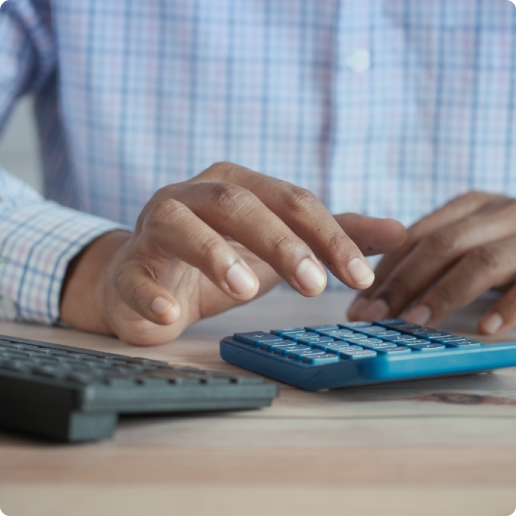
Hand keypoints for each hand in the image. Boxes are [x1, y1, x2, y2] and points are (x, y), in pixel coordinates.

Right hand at [60, 162, 404, 344]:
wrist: (151, 278)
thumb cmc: (222, 258)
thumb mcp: (281, 246)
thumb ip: (334, 236)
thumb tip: (400, 232)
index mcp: (238, 185)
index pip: (291, 200)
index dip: (328, 235)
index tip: (360, 277)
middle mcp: (194, 195)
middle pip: (239, 202)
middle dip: (280, 241)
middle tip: (315, 286)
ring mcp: (155, 227)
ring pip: (182, 225)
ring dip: (215, 254)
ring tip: (246, 289)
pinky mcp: (128, 267)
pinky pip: (134, 276)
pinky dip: (151, 296)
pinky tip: (171, 316)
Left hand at [348, 191, 515, 334]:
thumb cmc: (512, 247)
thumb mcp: (473, 241)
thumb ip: (438, 257)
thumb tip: (381, 294)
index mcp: (471, 206)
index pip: (416, 237)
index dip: (385, 272)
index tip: (360, 304)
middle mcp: (498, 211)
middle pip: (441, 246)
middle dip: (402, 284)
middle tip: (373, 318)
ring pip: (480, 260)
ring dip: (444, 294)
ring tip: (415, 323)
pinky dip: (509, 304)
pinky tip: (485, 326)